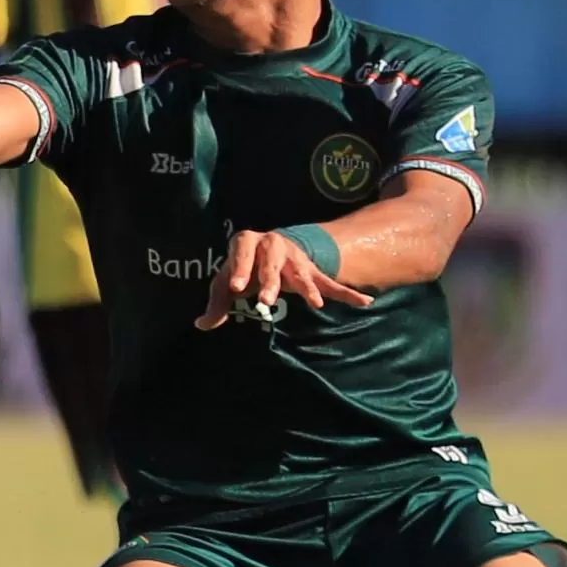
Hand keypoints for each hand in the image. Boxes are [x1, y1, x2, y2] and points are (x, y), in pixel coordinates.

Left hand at [195, 228, 370, 331]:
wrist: (268, 248)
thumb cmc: (243, 266)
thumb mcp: (225, 281)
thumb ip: (217, 303)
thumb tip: (202, 324)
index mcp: (248, 243)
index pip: (242, 251)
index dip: (238, 267)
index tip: (235, 287)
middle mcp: (274, 246)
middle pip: (273, 261)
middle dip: (271, 280)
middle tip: (267, 300)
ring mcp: (295, 258)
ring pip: (302, 272)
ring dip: (308, 287)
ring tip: (315, 303)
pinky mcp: (311, 271)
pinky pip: (330, 282)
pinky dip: (346, 293)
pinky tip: (365, 303)